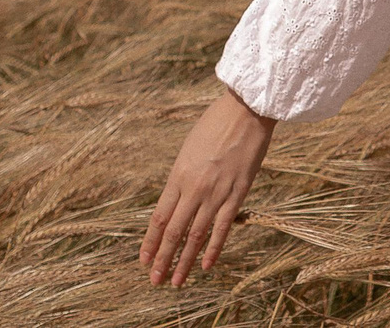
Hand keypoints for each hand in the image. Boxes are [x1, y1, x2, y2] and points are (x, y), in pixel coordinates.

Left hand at [140, 87, 275, 286]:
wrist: (245, 109)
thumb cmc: (214, 124)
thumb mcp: (187, 149)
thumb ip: (181, 178)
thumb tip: (175, 202)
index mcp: (178, 175)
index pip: (159, 218)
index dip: (151, 243)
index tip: (144, 261)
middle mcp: (194, 188)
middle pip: (174, 231)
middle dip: (163, 259)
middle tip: (155, 280)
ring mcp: (217, 192)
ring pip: (196, 235)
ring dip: (184, 261)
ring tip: (176, 281)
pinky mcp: (238, 193)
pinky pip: (223, 227)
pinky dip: (214, 248)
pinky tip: (206, 265)